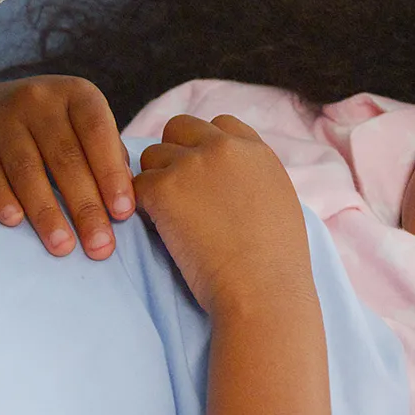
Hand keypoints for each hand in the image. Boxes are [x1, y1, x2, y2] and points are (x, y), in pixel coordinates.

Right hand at [0, 75, 133, 258]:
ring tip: (62, 247)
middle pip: (65, 158)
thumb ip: (108, 156)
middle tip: (100, 247)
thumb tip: (125, 200)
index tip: (122, 214)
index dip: (110, 174)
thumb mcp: (85, 127)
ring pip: (27, 169)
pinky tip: (14, 222)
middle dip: (85, 207)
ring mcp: (2, 115)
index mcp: (77, 94)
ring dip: (46, 212)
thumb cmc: (58, 128)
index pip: (97, 134)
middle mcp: (39, 98)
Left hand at [135, 114, 310, 320]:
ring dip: (155, 181)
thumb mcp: (278, 203)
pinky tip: (160, 231)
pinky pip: (136, 185)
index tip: (204, 176)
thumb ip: (254, 179)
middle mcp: (224, 147)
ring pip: (151, 155)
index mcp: (255, 150)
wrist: (263, 290)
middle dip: (172, 155)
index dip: (206, 147)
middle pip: (179, 128)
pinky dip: (142, 206)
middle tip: (176, 193)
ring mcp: (191, 164)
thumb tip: (234, 182)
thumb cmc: (275, 264)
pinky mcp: (164, 188)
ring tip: (170, 218)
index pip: (220, 124)